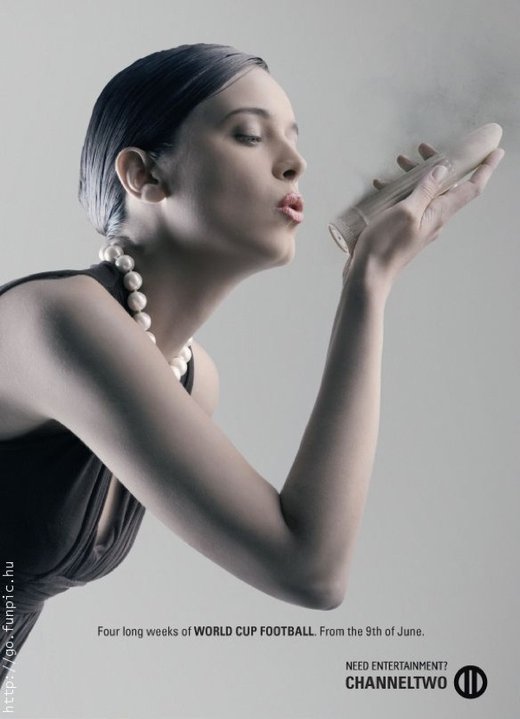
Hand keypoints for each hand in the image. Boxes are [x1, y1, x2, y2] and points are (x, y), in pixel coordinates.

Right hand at [348, 145, 504, 290]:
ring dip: (415, 175)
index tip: (496, 152)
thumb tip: (443, 170)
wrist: (369, 274)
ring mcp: (420, 225)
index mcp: (439, 213)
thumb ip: (425, 190)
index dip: (486, 169)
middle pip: (446, 186)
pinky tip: (383, 185)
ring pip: (425, 193)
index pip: (472, 188)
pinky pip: (409, 203)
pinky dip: (400, 190)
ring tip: (399, 162)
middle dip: (438, 163)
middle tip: (423, 147)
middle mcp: (434, 219)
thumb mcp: (406, 211)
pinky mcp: (404, 229)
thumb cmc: (386, 245)